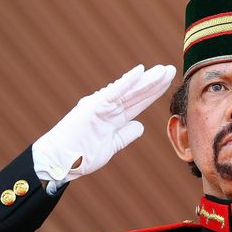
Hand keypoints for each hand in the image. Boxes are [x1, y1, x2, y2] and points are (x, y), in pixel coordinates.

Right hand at [33, 64, 175, 186]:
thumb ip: (126, 134)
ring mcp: (101, 105)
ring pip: (129, 91)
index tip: (168, 82)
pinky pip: (113, 92)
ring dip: (147, 80)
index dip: (154, 92)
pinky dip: (127, 82)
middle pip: (137, 93)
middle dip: (155, 82)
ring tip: (163, 70)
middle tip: (172, 69)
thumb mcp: (112, 145)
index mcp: (113, 117)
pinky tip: (140, 72)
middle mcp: (108, 107)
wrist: (60, 162)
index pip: (138, 102)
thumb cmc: (82, 154)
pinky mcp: (93, 107)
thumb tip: (140, 126)